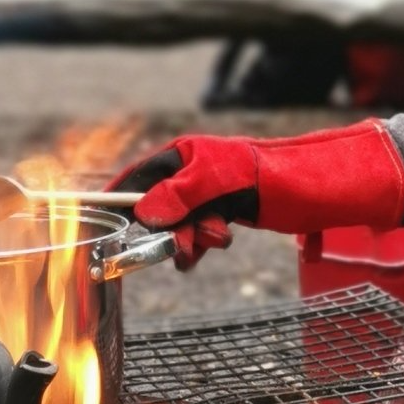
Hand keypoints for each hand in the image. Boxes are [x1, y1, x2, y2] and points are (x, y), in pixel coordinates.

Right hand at [105, 136, 251, 269]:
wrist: (304, 187)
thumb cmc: (258, 173)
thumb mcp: (213, 179)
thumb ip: (176, 194)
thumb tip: (142, 214)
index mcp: (181, 155)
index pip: (138, 176)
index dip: (118, 196)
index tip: (99, 216)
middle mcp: (188, 176)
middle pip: (158, 210)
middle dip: (169, 229)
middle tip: (179, 244)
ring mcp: (203, 197)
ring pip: (179, 226)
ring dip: (191, 238)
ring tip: (214, 238)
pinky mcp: (219, 215)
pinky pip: (196, 237)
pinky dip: (201, 245)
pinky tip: (210, 248)